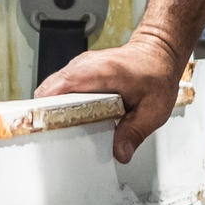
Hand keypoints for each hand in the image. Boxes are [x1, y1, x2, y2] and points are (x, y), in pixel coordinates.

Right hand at [36, 36, 187, 153]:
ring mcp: (78, 67)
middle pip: (47, 92)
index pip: (58, 90)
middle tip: (55, 138)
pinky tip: (69, 121)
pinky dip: (58, 105)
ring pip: (49, 91)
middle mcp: (83, 66)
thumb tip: (120, 152)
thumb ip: (135, 132)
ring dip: (51, 111)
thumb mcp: (153, 108)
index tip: (47, 130)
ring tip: (61, 133)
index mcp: (99, 71)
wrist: (158, 52)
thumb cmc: (156, 73)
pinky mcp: (78, 73)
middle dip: (46, 116)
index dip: (47, 112)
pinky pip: (58, 90)